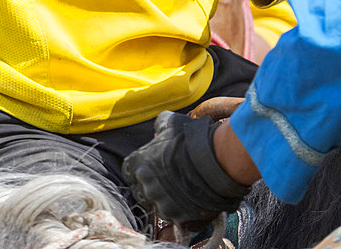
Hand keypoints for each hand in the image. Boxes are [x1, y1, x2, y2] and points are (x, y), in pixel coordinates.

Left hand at [122, 111, 249, 229]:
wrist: (212, 161)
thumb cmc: (190, 139)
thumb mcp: (171, 122)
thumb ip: (160, 125)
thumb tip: (158, 128)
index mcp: (139, 165)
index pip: (129, 172)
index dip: (140, 169)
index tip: (152, 166)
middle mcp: (146, 188)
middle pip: (142, 191)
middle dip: (152, 186)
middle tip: (170, 179)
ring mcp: (162, 205)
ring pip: (159, 206)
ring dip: (168, 200)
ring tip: (185, 188)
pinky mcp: (178, 218)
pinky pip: (178, 218)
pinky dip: (184, 211)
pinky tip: (194, 199)